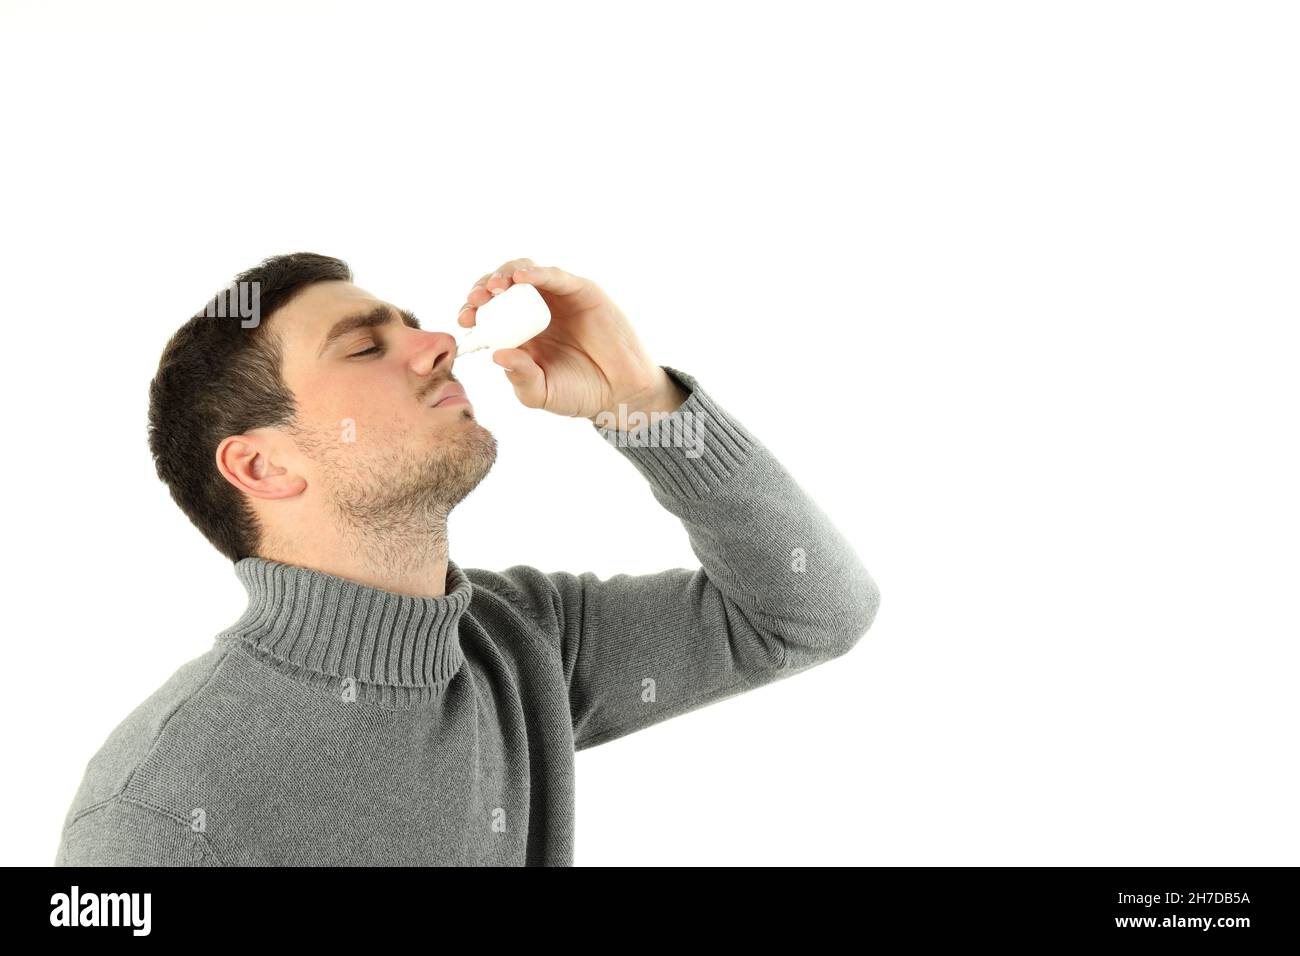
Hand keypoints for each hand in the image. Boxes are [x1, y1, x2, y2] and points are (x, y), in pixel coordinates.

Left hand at [456, 257, 686, 421]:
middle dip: (483, 289)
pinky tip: (520, 278)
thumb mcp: (541, 393)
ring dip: (504, 274)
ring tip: (493, 288)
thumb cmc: (579, 394)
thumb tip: (496, 355)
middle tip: (476, 301)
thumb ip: (520, 378)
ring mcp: (557, 299)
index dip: (473, 311)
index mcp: (519, 333)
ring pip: (525, 272)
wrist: (620, 392)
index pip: (489, 313)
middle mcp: (534, 311)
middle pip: (501, 287)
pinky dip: (536, 272)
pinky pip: (555, 276)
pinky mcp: (580, 291)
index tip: (465, 320)